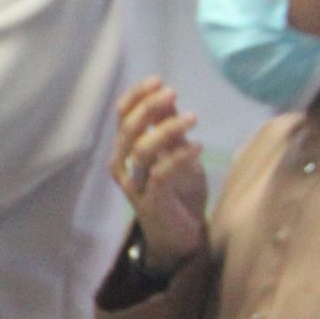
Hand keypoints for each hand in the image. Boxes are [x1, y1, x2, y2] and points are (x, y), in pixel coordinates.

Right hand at [110, 78, 208, 273]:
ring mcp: (134, 186)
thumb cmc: (177, 193)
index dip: (137, 96)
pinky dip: (178, 157)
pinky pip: (160, 175)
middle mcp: (123, 166)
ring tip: (193, 118)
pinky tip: (197, 147)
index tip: (158, 80)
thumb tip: (166, 96)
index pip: (122, 117)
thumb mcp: (176, 153)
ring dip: (166, 130)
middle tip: (173, 93)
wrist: (180, 237)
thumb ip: (168, 128)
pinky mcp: (151, 202)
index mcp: (125, 150)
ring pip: (141, 151)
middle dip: (149, 108)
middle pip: (128, 130)